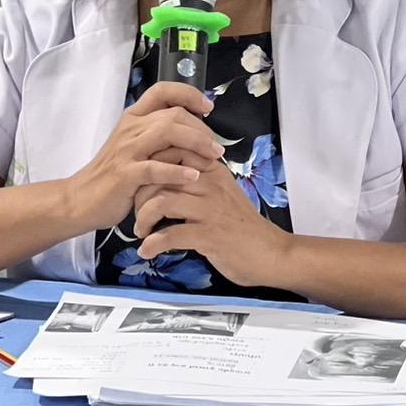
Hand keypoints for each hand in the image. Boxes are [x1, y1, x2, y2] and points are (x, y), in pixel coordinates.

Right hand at [60, 81, 222, 231]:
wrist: (81, 199)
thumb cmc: (113, 174)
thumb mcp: (133, 147)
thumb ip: (156, 135)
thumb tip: (192, 130)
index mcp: (133, 118)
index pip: (162, 90)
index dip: (188, 94)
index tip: (208, 107)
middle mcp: (131, 128)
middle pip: (173, 113)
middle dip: (201, 128)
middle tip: (217, 147)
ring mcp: (127, 150)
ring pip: (167, 133)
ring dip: (196, 143)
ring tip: (213, 157)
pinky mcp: (125, 175)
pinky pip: (155, 168)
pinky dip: (178, 171)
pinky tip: (194, 177)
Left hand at [132, 164, 292, 287]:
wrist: (270, 253)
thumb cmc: (242, 225)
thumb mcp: (222, 192)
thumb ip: (198, 179)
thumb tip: (165, 173)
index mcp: (212, 170)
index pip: (172, 152)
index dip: (148, 166)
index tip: (139, 184)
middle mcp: (210, 184)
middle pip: (160, 176)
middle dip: (139, 195)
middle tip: (135, 211)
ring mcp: (210, 209)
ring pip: (161, 202)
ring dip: (143, 219)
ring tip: (140, 231)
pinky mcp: (209, 235)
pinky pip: (170, 235)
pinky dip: (152, 244)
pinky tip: (147, 251)